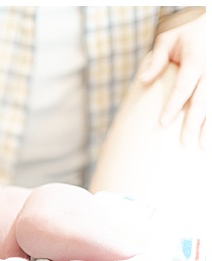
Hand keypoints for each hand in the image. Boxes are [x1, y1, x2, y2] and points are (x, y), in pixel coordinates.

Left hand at [140, 14, 205, 146]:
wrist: (208, 24)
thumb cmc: (184, 34)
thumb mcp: (167, 40)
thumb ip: (156, 61)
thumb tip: (142, 81)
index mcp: (196, 60)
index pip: (184, 87)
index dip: (174, 106)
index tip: (163, 122)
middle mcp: (210, 70)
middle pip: (202, 101)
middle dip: (194, 123)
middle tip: (185, 143)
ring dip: (209, 127)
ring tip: (203, 147)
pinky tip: (209, 137)